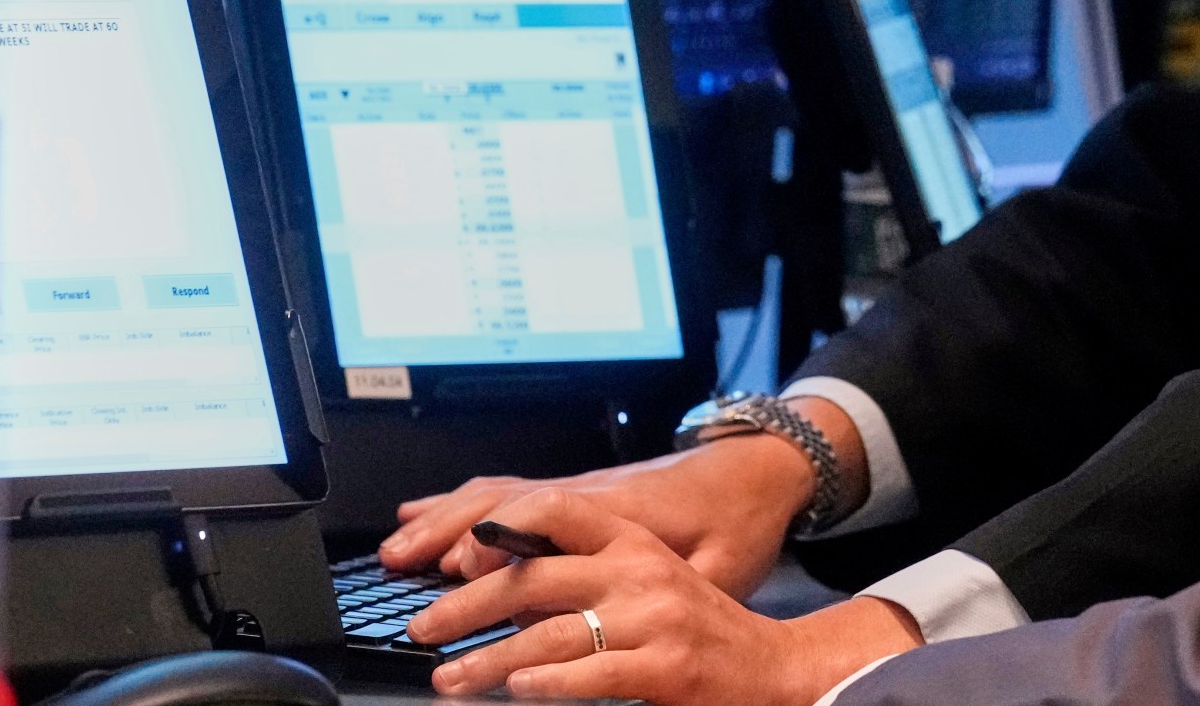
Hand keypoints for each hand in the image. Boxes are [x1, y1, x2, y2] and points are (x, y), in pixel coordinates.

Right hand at [381, 397, 865, 600]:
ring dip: (442, 521)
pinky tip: (425, 515)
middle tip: (404, 584)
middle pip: (505, 511)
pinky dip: (460, 503)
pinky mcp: (577, 493)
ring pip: (496, 496)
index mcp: (625, 516)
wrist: (760, 468)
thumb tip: (629, 632)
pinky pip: (506, 491)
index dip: (498, 544)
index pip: (544, 520)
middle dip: (447, 545)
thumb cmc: (742, 520)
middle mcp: (592, 497)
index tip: (460, 572)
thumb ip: (673, 594)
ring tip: (394, 552)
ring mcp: (580, 490)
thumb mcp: (724, 567)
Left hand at [410, 490, 924, 704]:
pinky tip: (518, 691)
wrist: (776, 667)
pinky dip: (546, 683)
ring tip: (451, 679)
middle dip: (466, 607)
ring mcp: (654, 620)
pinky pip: (590, 674)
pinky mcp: (666, 667)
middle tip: (424, 629)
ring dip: (488, 661)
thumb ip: (589, 574)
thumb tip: (502, 589)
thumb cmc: (702, 630)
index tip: (451, 553)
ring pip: (549, 635)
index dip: (499, 526)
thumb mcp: (651, 580)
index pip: (556, 512)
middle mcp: (641, 572)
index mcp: (634, 541)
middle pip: (534, 579)